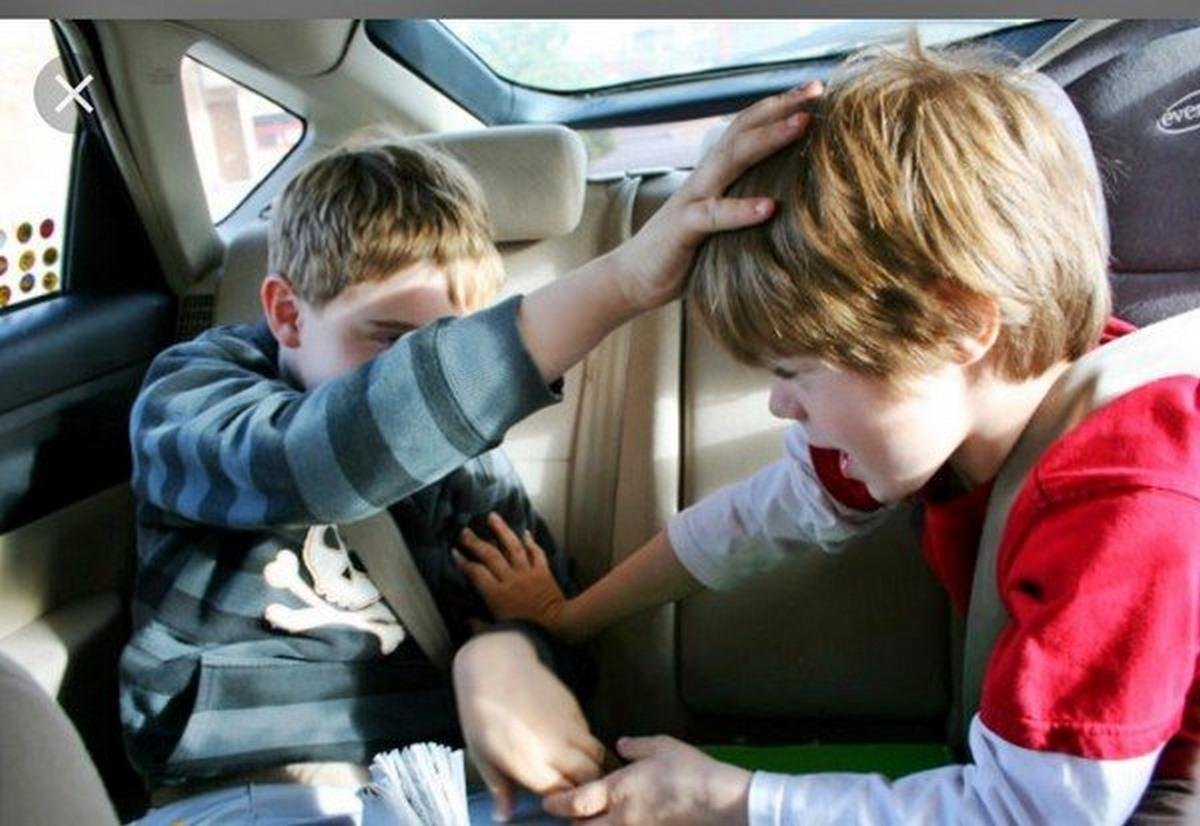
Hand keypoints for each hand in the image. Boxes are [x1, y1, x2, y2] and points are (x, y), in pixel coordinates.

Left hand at [453, 632, 605, 820]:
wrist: (494, 665)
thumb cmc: (480, 712)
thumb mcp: (481, 754)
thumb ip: (499, 788)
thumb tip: (503, 816)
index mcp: (529, 764)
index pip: (564, 796)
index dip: (567, 803)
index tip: (564, 805)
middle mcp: (553, 748)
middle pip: (589, 777)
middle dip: (588, 787)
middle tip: (580, 790)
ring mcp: (567, 726)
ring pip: (597, 754)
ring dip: (594, 766)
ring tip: (583, 771)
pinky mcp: (573, 707)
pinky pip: (589, 732)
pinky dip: (587, 743)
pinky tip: (575, 744)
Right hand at [454, 512, 569, 635]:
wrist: (558, 626)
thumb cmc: (528, 633)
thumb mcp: (499, 634)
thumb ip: (479, 627)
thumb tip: (466, 620)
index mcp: (497, 594)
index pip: (476, 573)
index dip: (464, 563)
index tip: (454, 553)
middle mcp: (510, 579)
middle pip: (491, 555)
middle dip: (476, 542)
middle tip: (465, 531)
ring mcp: (528, 573)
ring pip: (513, 546)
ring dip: (502, 530)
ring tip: (492, 516)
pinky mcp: (543, 572)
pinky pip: (536, 553)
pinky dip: (531, 542)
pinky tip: (525, 532)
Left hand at [542, 735, 751, 825]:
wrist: (718, 800)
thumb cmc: (689, 770)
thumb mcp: (660, 746)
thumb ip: (635, 747)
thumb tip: (620, 746)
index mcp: (619, 790)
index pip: (576, 802)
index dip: (558, 803)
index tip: (547, 802)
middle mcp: (622, 817)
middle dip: (573, 823)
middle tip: (566, 812)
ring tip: (591, 816)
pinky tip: (620, 818)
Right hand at [612, 81, 822, 310]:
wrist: (633, 279)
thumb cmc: (684, 255)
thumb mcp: (722, 226)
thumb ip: (747, 210)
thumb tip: (794, 210)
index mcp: (715, 176)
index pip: (747, 129)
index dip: (778, 106)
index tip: (816, 89)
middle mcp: (704, 179)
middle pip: (742, 131)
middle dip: (780, 108)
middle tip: (816, 90)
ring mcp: (692, 201)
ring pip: (731, 160)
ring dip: (768, 139)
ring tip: (802, 125)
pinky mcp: (682, 230)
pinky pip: (713, 215)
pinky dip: (741, 210)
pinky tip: (770, 207)